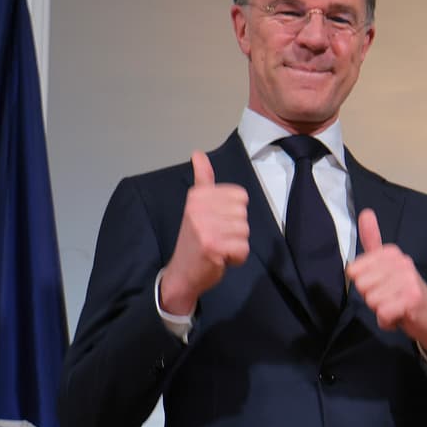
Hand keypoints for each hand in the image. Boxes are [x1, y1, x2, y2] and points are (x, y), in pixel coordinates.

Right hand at [162, 151, 249, 315]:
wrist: (182, 273)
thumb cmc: (194, 240)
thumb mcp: (196, 206)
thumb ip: (203, 180)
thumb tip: (198, 153)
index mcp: (197, 196)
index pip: (240, 196)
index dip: (234, 213)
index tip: (217, 222)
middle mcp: (198, 208)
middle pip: (244, 214)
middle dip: (236, 230)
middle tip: (217, 237)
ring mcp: (205, 227)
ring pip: (245, 231)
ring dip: (236, 244)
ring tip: (218, 248)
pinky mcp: (212, 246)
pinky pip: (243, 249)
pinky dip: (237, 258)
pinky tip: (221, 259)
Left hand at [346, 210, 426, 357]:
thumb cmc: (405, 294)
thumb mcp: (387, 267)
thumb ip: (373, 242)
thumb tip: (365, 212)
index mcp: (392, 253)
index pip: (354, 271)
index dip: (365, 285)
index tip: (383, 287)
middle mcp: (402, 262)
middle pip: (361, 286)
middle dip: (372, 299)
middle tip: (391, 299)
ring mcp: (409, 280)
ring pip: (371, 300)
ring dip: (381, 311)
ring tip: (397, 308)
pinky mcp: (412, 298)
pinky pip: (383, 314)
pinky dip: (388, 322)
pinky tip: (401, 317)